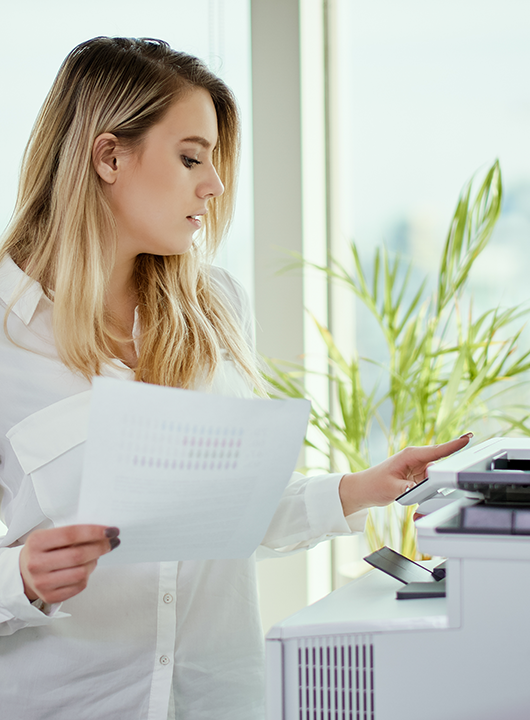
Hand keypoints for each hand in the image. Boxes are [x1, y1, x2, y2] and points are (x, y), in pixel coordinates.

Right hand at [19, 525, 119, 603]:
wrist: (23, 572)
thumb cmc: (42, 550)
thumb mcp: (49, 535)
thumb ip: (72, 533)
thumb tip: (103, 533)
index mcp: (36, 542)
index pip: (71, 534)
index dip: (94, 531)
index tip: (111, 530)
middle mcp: (36, 564)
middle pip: (78, 555)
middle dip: (101, 547)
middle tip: (113, 541)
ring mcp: (42, 583)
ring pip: (81, 572)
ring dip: (95, 561)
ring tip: (97, 555)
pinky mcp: (50, 597)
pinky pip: (79, 585)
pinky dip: (88, 575)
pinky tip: (86, 567)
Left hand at [339, 433, 472, 515]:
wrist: (365, 489)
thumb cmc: (375, 484)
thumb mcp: (391, 489)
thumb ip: (406, 489)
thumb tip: (417, 488)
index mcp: (410, 455)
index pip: (436, 450)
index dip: (453, 445)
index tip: (468, 438)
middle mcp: (416, 459)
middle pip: (441, 460)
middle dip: (449, 464)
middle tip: (451, 467)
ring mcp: (418, 467)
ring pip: (437, 472)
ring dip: (438, 480)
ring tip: (420, 486)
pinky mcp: (418, 476)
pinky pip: (431, 480)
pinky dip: (432, 486)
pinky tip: (423, 490)